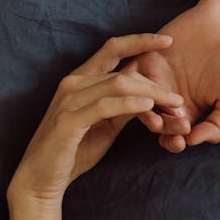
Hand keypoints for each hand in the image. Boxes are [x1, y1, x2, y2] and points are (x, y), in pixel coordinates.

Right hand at [7, 33, 183, 205]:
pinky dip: (129, 104)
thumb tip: (149, 94)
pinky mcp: (68, 120)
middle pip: (121, 72)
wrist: (41, 179)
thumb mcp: (105, 125)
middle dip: (154, 83)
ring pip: (117, 85)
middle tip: (179, 99)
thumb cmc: (73, 151)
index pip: (111, 49)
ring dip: (150, 93)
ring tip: (173, 104)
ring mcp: (68, 100)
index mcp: (79, 80)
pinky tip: (149, 106)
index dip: (139, 41)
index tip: (167, 40)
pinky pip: (104, 106)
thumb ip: (123, 107)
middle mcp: (72, 84)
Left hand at [123, 0, 219, 151]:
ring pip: (138, 102)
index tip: (181, 141)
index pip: (171, 135)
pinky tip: (152, 89)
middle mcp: (167, 97)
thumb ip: (216, 125)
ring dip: (145, 112)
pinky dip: (134, 85)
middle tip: (173, 125)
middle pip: (154, 122)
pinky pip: (129, 75)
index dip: (172, 142)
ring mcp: (155, 78)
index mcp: (186, 111)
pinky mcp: (145, 58)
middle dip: (161, 129)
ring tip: (157, 115)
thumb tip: (193, 142)